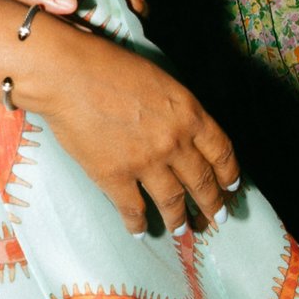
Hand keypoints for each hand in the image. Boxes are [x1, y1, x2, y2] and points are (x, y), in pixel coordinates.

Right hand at [22, 18, 238, 233]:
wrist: (68, 75)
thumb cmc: (109, 66)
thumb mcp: (160, 81)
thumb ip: (177, 110)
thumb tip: (183, 132)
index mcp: (189, 114)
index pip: (221, 152)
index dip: (229, 174)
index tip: (231, 188)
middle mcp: (174, 143)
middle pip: (201, 182)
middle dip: (211, 205)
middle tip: (216, 221)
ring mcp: (146, 163)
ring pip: (172, 201)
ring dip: (179, 220)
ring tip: (182, 231)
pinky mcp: (115, 177)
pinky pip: (132, 209)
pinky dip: (137, 224)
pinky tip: (139, 232)